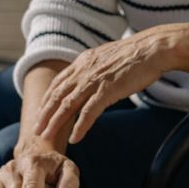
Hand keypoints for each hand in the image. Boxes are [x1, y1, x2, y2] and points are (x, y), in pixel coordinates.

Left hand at [32, 31, 172, 143]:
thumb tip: (92, 76)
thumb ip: (96, 68)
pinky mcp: (108, 90)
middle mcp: (84, 71)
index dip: (47, 99)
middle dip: (44, 114)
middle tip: (35, 129)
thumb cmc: (137, 54)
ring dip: (55, 123)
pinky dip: (80, 127)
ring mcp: (95, 80)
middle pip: (57, 95)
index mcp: (83, 62)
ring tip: (46, 136)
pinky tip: (75, 138)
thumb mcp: (108, 57)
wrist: (152, 49)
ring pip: (68, 105)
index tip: (40, 112)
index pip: (58, 83)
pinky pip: (89, 112)